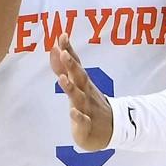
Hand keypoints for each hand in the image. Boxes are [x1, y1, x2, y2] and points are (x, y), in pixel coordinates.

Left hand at [50, 33, 112, 151]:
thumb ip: (63, 67)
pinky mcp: (87, 126)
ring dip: (70, 88)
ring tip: (62, 79)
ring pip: (78, 97)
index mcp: (82, 83)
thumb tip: (54, 48)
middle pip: (79, 77)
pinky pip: (83, 121)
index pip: (75, 64)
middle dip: (71, 65)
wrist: (111, 130)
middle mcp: (86, 93)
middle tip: (63, 52)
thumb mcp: (76, 84)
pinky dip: (78, 116)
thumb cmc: (89, 104)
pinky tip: (73, 112)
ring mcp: (87, 108)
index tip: (63, 35)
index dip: (69, 50)